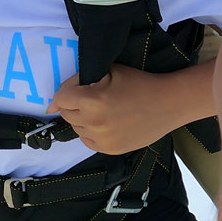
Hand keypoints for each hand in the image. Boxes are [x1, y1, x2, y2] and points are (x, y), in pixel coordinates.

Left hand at [48, 63, 212, 154]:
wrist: (168, 104)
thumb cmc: (138, 82)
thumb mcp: (107, 71)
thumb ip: (78, 81)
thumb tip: (53, 102)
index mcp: (92, 100)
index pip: (60, 99)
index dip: (66, 92)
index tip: (75, 91)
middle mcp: (94, 122)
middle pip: (66, 114)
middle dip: (74, 104)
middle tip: (92, 97)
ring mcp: (102, 139)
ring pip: (76, 128)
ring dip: (82, 118)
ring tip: (102, 109)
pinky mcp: (111, 150)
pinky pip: (88, 141)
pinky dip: (91, 131)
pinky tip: (106, 122)